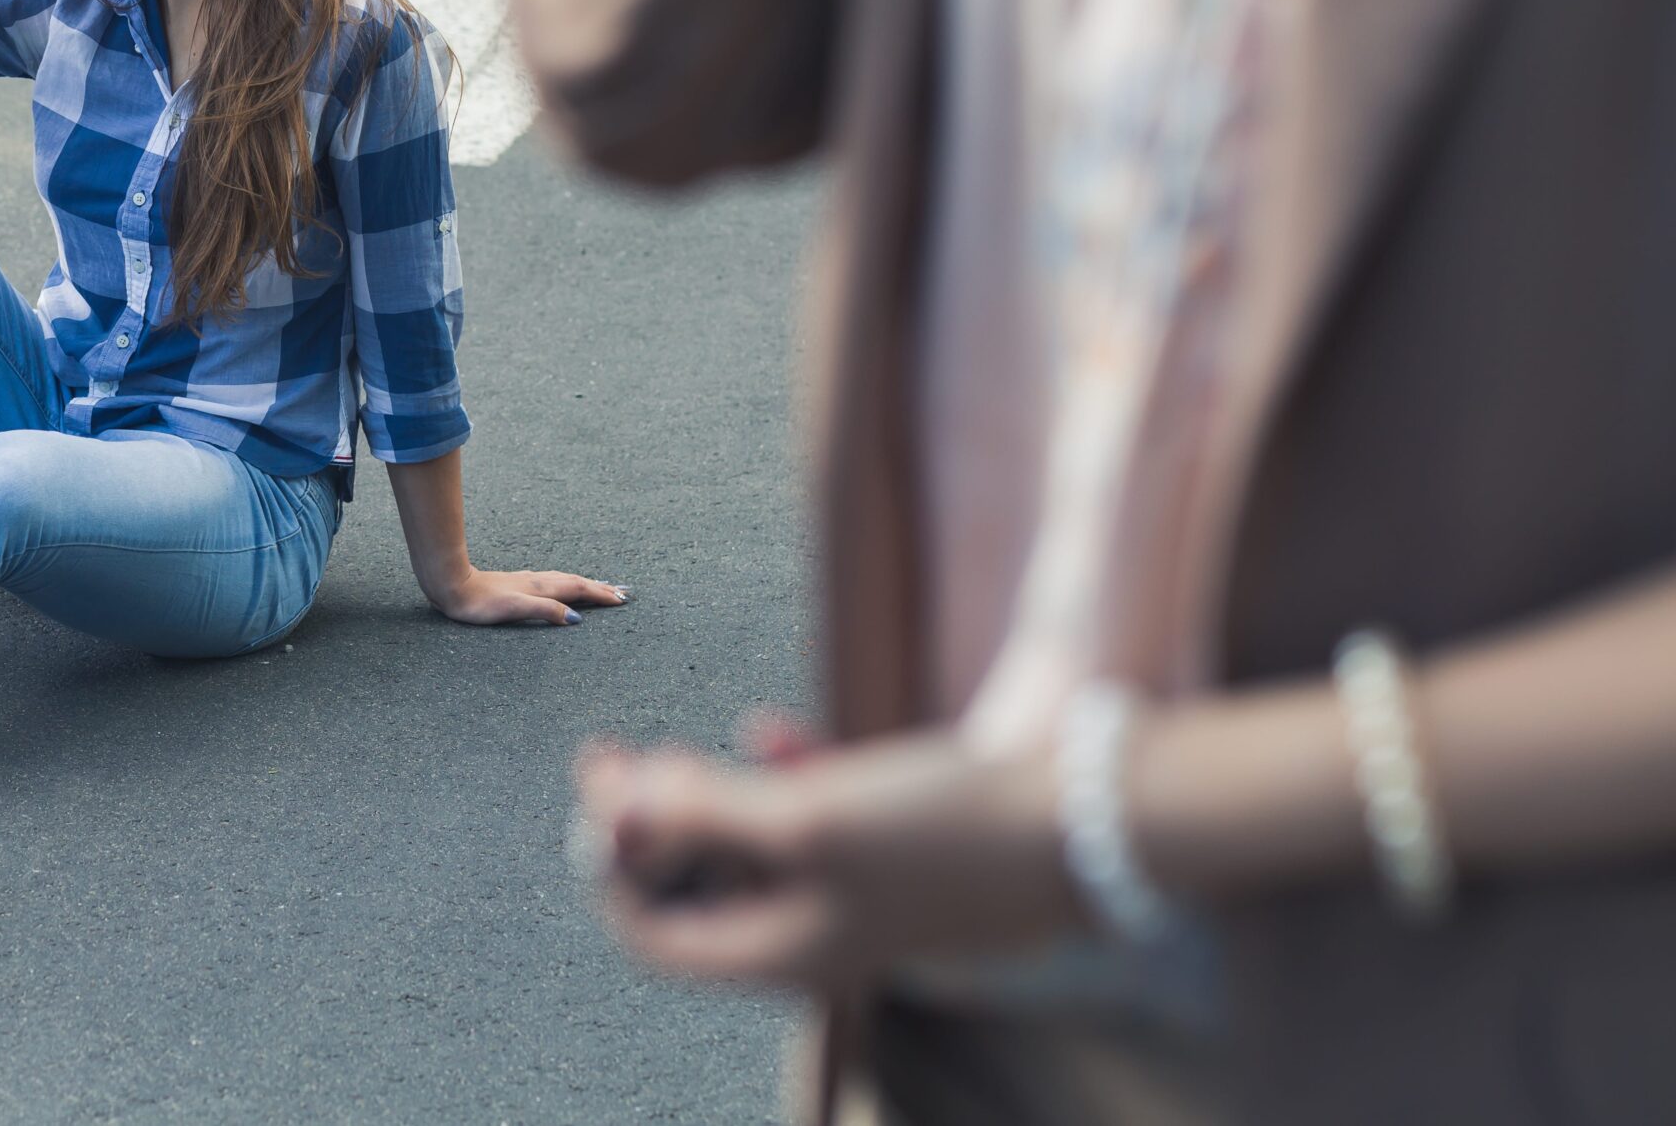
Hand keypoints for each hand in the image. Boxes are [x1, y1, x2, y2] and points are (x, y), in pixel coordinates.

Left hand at [433, 567, 630, 626]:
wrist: (453, 586)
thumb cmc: (481, 603)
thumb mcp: (515, 609)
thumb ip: (546, 611)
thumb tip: (576, 618)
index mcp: (541, 588)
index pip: (579, 590)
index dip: (601, 595)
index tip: (622, 600)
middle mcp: (538, 581)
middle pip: (576, 582)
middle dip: (601, 588)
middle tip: (623, 592)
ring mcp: (528, 581)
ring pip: (565, 580)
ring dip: (586, 584)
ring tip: (602, 587)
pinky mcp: (518, 584)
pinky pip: (554, 582)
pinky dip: (568, 584)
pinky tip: (563, 586)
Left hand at [574, 728, 1076, 993]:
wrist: (1086, 819)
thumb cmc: (942, 831)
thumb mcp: (806, 820)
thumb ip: (701, 815)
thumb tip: (615, 812)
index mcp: (782, 955)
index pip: (654, 934)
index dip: (610, 863)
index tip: (597, 789)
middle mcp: (813, 939)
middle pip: (696, 892)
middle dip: (648, 825)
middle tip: (613, 752)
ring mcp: (855, 898)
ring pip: (748, 854)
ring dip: (706, 800)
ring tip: (679, 746)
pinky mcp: (892, 854)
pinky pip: (811, 824)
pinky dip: (780, 780)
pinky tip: (771, 729)